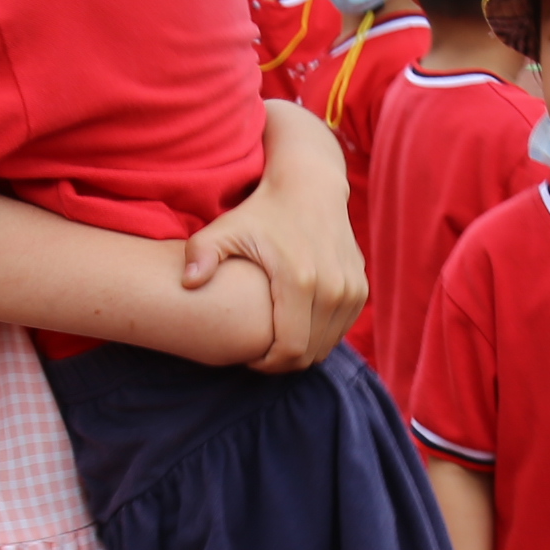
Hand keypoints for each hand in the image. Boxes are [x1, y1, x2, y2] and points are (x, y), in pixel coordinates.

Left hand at [187, 107, 363, 372]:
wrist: (310, 186)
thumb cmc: (262, 211)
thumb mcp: (226, 227)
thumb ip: (202, 253)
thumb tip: (189, 281)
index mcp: (300, 281)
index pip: (290, 350)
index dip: (267, 364)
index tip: (247, 356)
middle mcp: (333, 289)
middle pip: (310, 353)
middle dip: (282, 362)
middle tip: (258, 352)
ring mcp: (351, 289)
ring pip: (327, 345)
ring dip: (302, 350)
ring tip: (274, 339)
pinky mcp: (360, 288)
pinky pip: (340, 330)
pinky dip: (319, 336)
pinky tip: (295, 326)